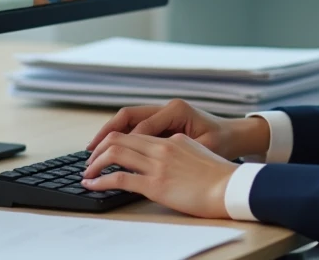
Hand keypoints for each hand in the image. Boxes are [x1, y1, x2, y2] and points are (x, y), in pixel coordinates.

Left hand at [81, 132, 235, 218]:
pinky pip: (119, 179)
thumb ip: (179, 150)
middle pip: (120, 137)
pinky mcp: (156, 184)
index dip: (114, 138)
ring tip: (87, 173)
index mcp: (172, 138)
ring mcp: (157, 164)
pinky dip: (100, 181)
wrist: (231, 187)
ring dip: (96, 163)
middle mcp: (162, 146)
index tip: (104, 149)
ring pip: (115, 153)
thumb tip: (167, 158)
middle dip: (99, 148)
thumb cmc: (220, 176)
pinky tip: (92, 185)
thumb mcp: (199, 152)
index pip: (135, 130)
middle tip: (90, 160)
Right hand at [86, 99, 267, 159]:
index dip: (127, 142)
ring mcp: (163, 112)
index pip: (143, 125)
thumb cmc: (222, 142)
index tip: (110, 157)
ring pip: (128, 119)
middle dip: (108, 132)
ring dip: (111, 133)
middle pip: (128, 115)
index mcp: (176, 109)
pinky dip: (122, 135)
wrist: (235, 136)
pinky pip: (135, 125)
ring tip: (94, 149)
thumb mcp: (202, 146)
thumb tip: (151, 152)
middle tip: (91, 150)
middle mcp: (166, 107)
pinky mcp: (161, 120)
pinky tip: (111, 149)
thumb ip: (178, 146)